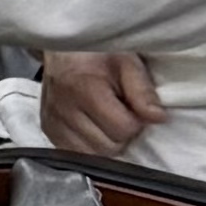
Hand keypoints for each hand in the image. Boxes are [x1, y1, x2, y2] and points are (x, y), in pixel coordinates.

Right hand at [38, 50, 167, 155]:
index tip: (132, 106)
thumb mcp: (126, 61)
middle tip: (120, 112)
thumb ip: (142, 90)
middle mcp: (62, 108)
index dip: (136, 120)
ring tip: (105, 119)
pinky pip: (77, 155)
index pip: (123, 128)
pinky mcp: (48, 131)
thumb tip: (158, 118)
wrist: (62, 49)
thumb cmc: (98, 53)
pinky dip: (90, 145)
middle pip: (109, 146)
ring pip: (94, 156)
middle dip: (121, 133)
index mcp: (83, 88)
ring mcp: (52, 122)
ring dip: (106, 142)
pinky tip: (92, 126)